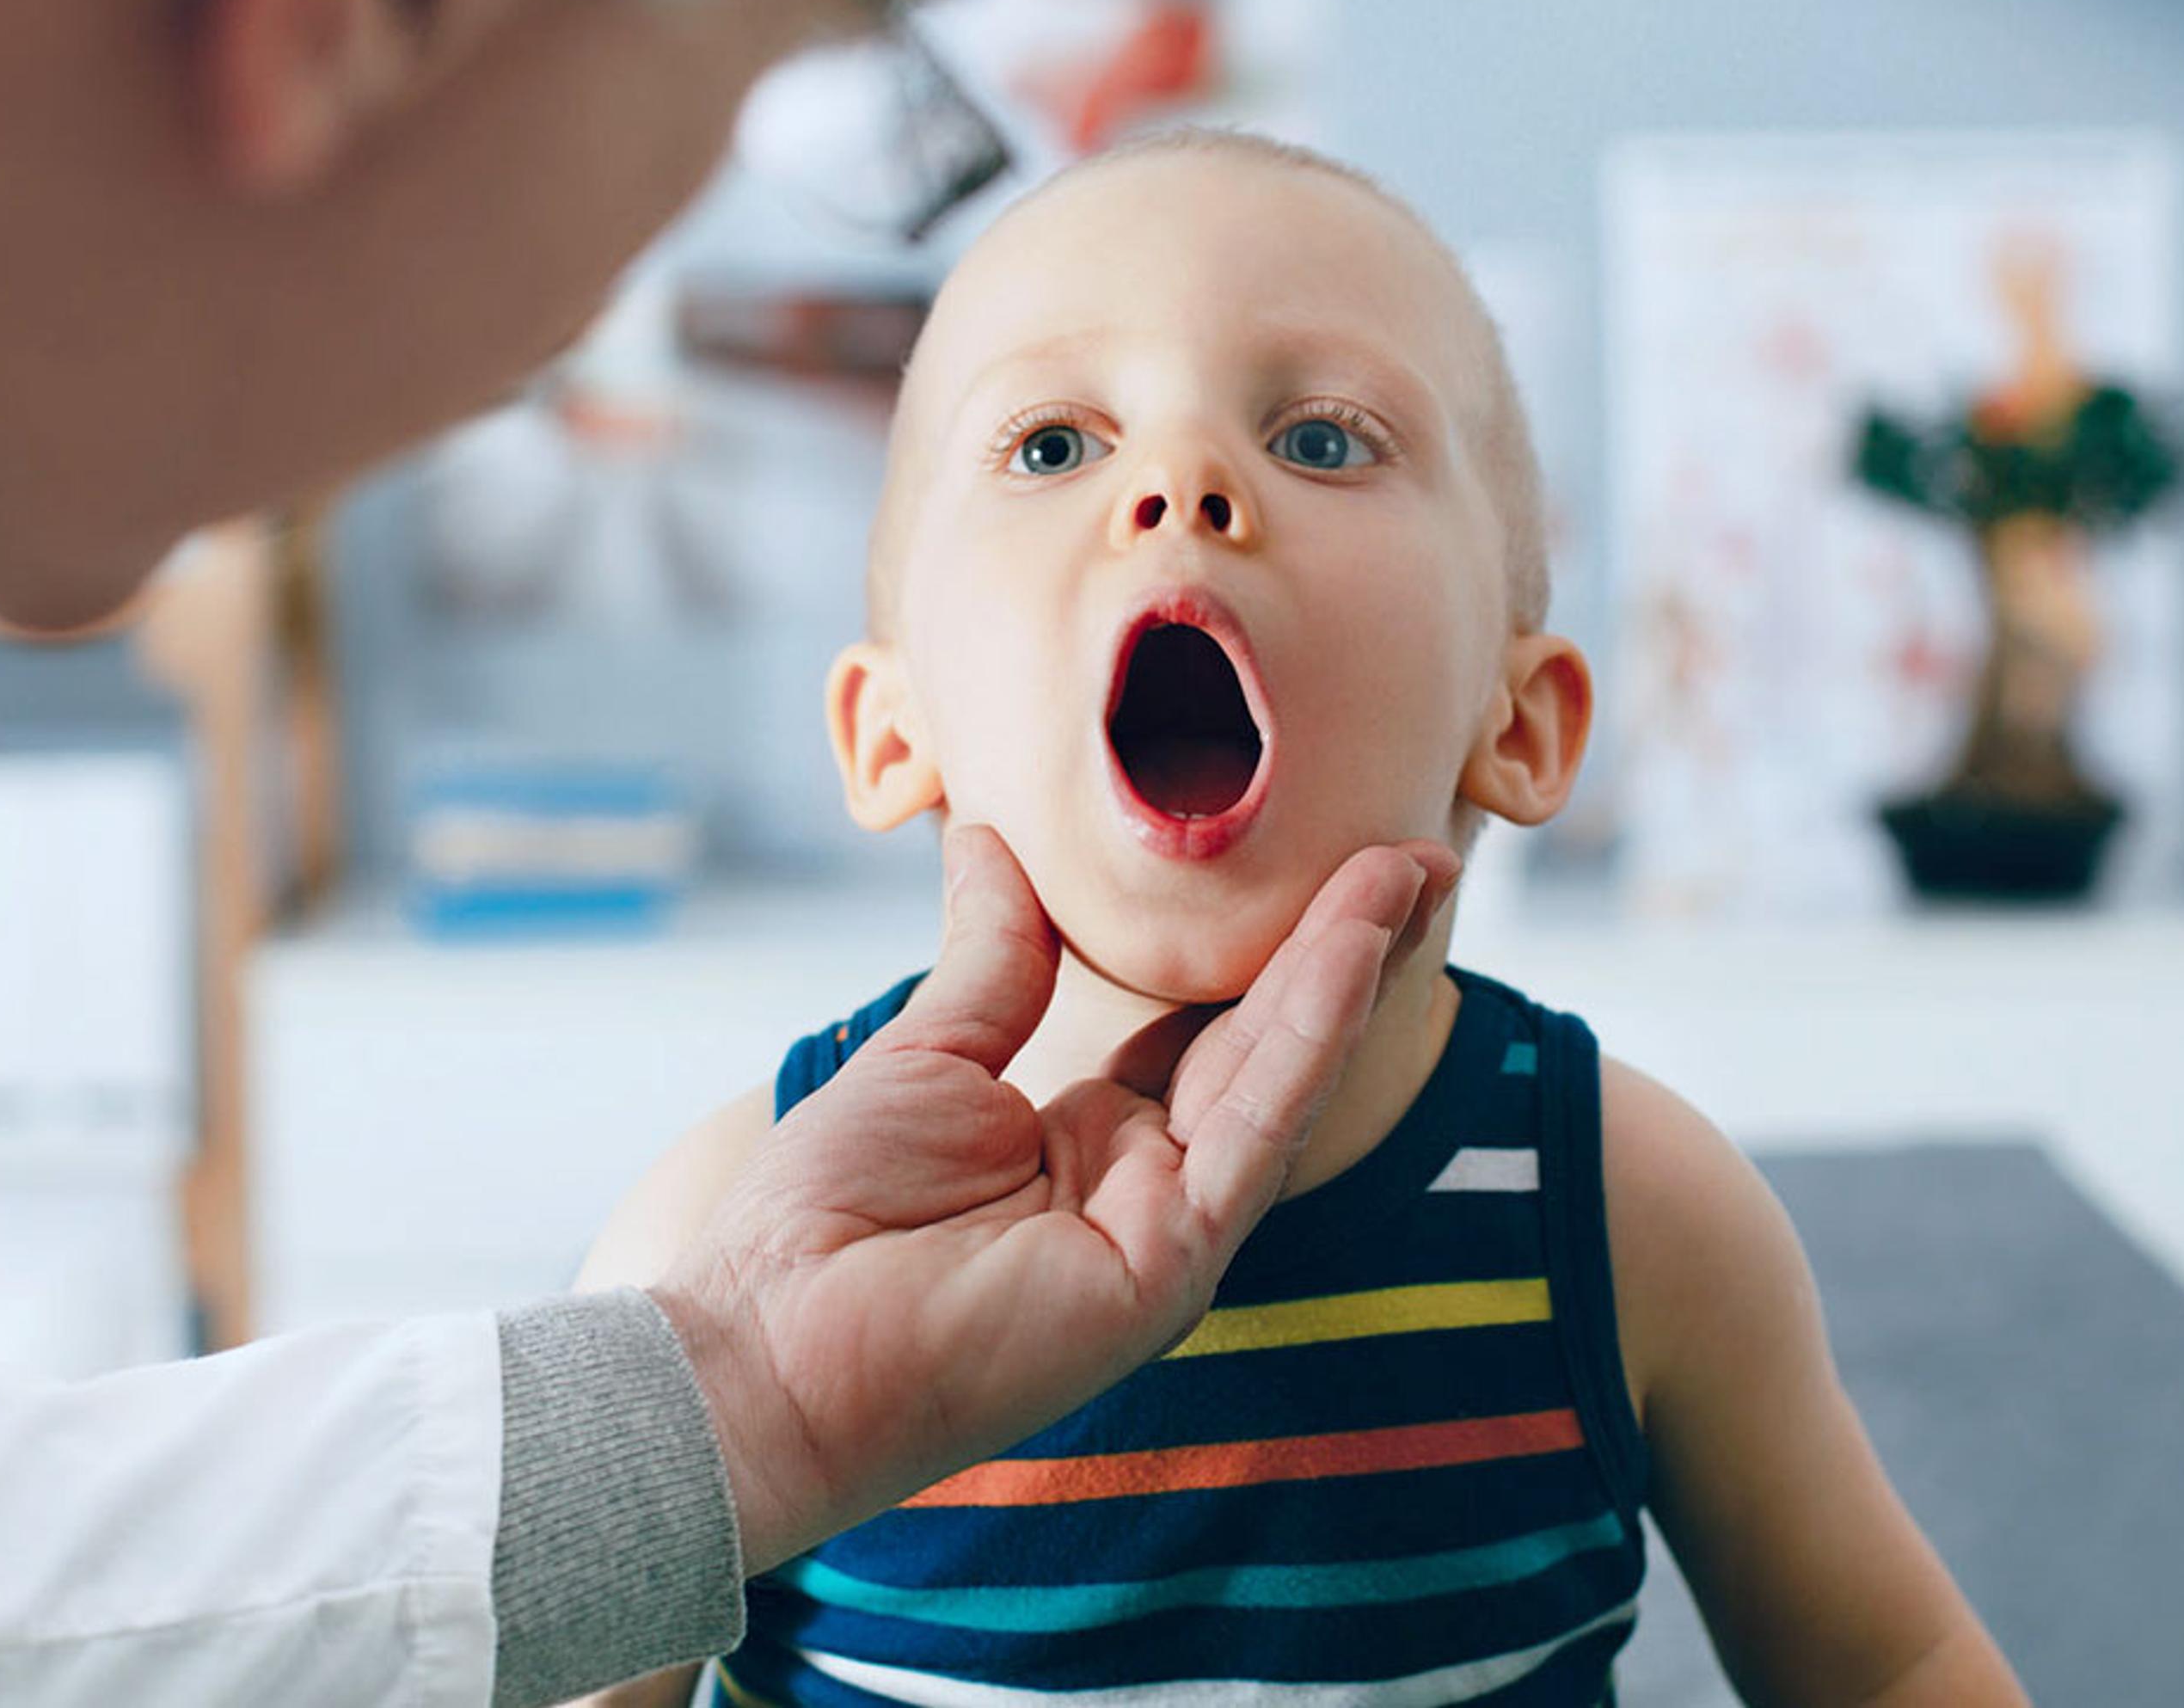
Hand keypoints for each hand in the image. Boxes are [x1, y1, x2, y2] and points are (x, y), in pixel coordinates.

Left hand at [647, 824, 1459, 1568]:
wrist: (764, 1347)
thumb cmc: (820, 1221)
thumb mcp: (928, 1053)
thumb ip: (993, 956)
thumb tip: (988, 836)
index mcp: (1087, 1142)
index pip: (1203, 1024)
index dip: (1265, 941)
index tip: (1318, 851)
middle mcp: (1145, 1185)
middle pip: (1265, 1042)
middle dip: (1345, 943)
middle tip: (1419, 849)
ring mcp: (1166, 1229)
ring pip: (1280, 1073)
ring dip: (1350, 966)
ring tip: (1415, 866)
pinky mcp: (1170, 1263)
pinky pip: (1254, 1127)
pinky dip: (1309, 1028)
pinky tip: (1349, 944)